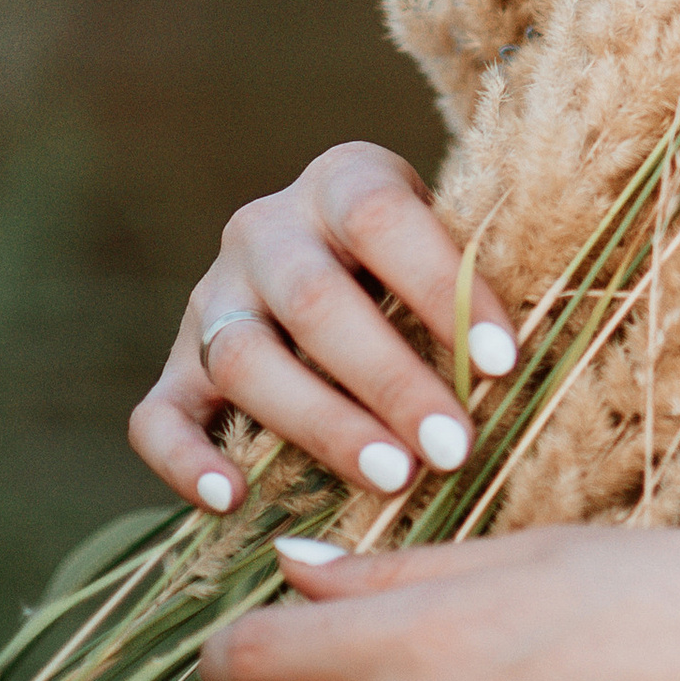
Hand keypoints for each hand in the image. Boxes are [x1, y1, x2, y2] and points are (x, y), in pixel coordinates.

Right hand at [129, 143, 520, 518]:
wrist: (340, 250)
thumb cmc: (418, 258)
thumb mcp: (449, 236)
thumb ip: (470, 284)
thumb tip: (521, 367)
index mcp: (343, 181)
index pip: (384, 220)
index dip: (441, 287)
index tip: (503, 361)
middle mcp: (265, 230)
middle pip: (315, 301)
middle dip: (389, 381)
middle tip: (451, 447)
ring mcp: (211, 297)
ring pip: (243, 359)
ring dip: (320, 425)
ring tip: (390, 478)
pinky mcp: (174, 365)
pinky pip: (158, 415)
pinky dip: (186, 460)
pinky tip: (234, 500)